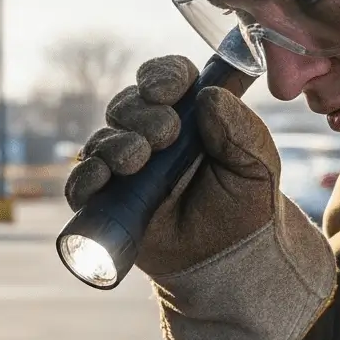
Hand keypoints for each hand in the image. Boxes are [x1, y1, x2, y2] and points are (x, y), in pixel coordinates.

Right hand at [66, 55, 334, 339]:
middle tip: (165, 135)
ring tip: (137, 160)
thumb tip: (210, 96)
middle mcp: (151, 134)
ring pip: (104, 138)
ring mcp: (126, 166)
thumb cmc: (245, 207)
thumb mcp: (257, 165)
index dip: (162, 77)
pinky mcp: (108, 200)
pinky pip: (82, 181)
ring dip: (116, 144)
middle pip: (129, 105)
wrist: (230, 262)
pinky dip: (85, 176)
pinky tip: (101, 179)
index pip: (166, 78)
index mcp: (189, 115)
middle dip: (141, 114)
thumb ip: (241, 128)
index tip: (167, 91)